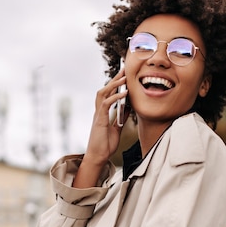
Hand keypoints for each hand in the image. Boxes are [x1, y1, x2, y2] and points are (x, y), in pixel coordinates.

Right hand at [73, 69, 127, 188]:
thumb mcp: (116, 130)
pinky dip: (115, 97)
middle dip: (114, 79)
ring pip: (103, 93)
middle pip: (105, 89)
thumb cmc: (105, 145)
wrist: (98, 157)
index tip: (124, 76)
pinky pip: (106, 104)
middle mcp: (99, 111)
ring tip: (124, 78)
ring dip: (113, 84)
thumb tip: (127, 111)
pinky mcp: (99, 120)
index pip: (108, 94)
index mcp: (102, 113)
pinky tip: (124, 93)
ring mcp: (98, 114)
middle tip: (124, 69)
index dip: (115, 84)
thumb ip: (120, 119)